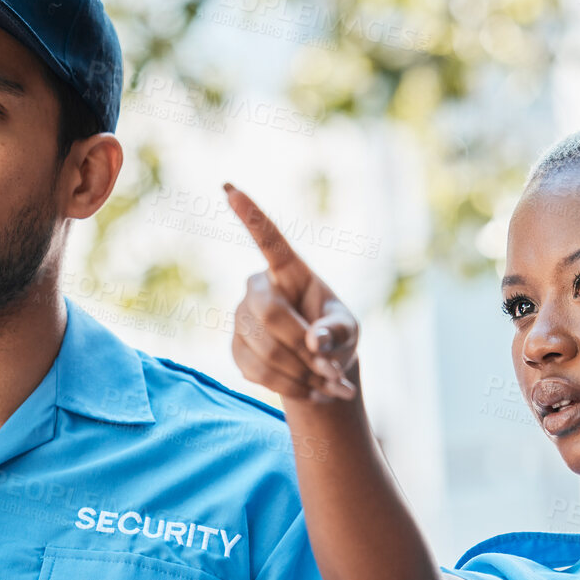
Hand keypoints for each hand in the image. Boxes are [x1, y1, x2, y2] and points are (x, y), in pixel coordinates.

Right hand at [225, 184, 358, 403]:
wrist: (319, 370)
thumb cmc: (335, 337)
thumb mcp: (349, 331)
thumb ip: (338, 332)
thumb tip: (316, 342)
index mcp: (289, 271)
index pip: (269, 240)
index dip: (251, 216)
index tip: (230, 188)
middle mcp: (258, 288)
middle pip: (269, 312)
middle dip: (302, 346)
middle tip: (332, 370)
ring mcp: (242, 318)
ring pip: (266, 349)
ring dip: (303, 374)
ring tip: (330, 385)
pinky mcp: (236, 349)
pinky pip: (258, 372)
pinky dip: (291, 387)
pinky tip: (311, 390)